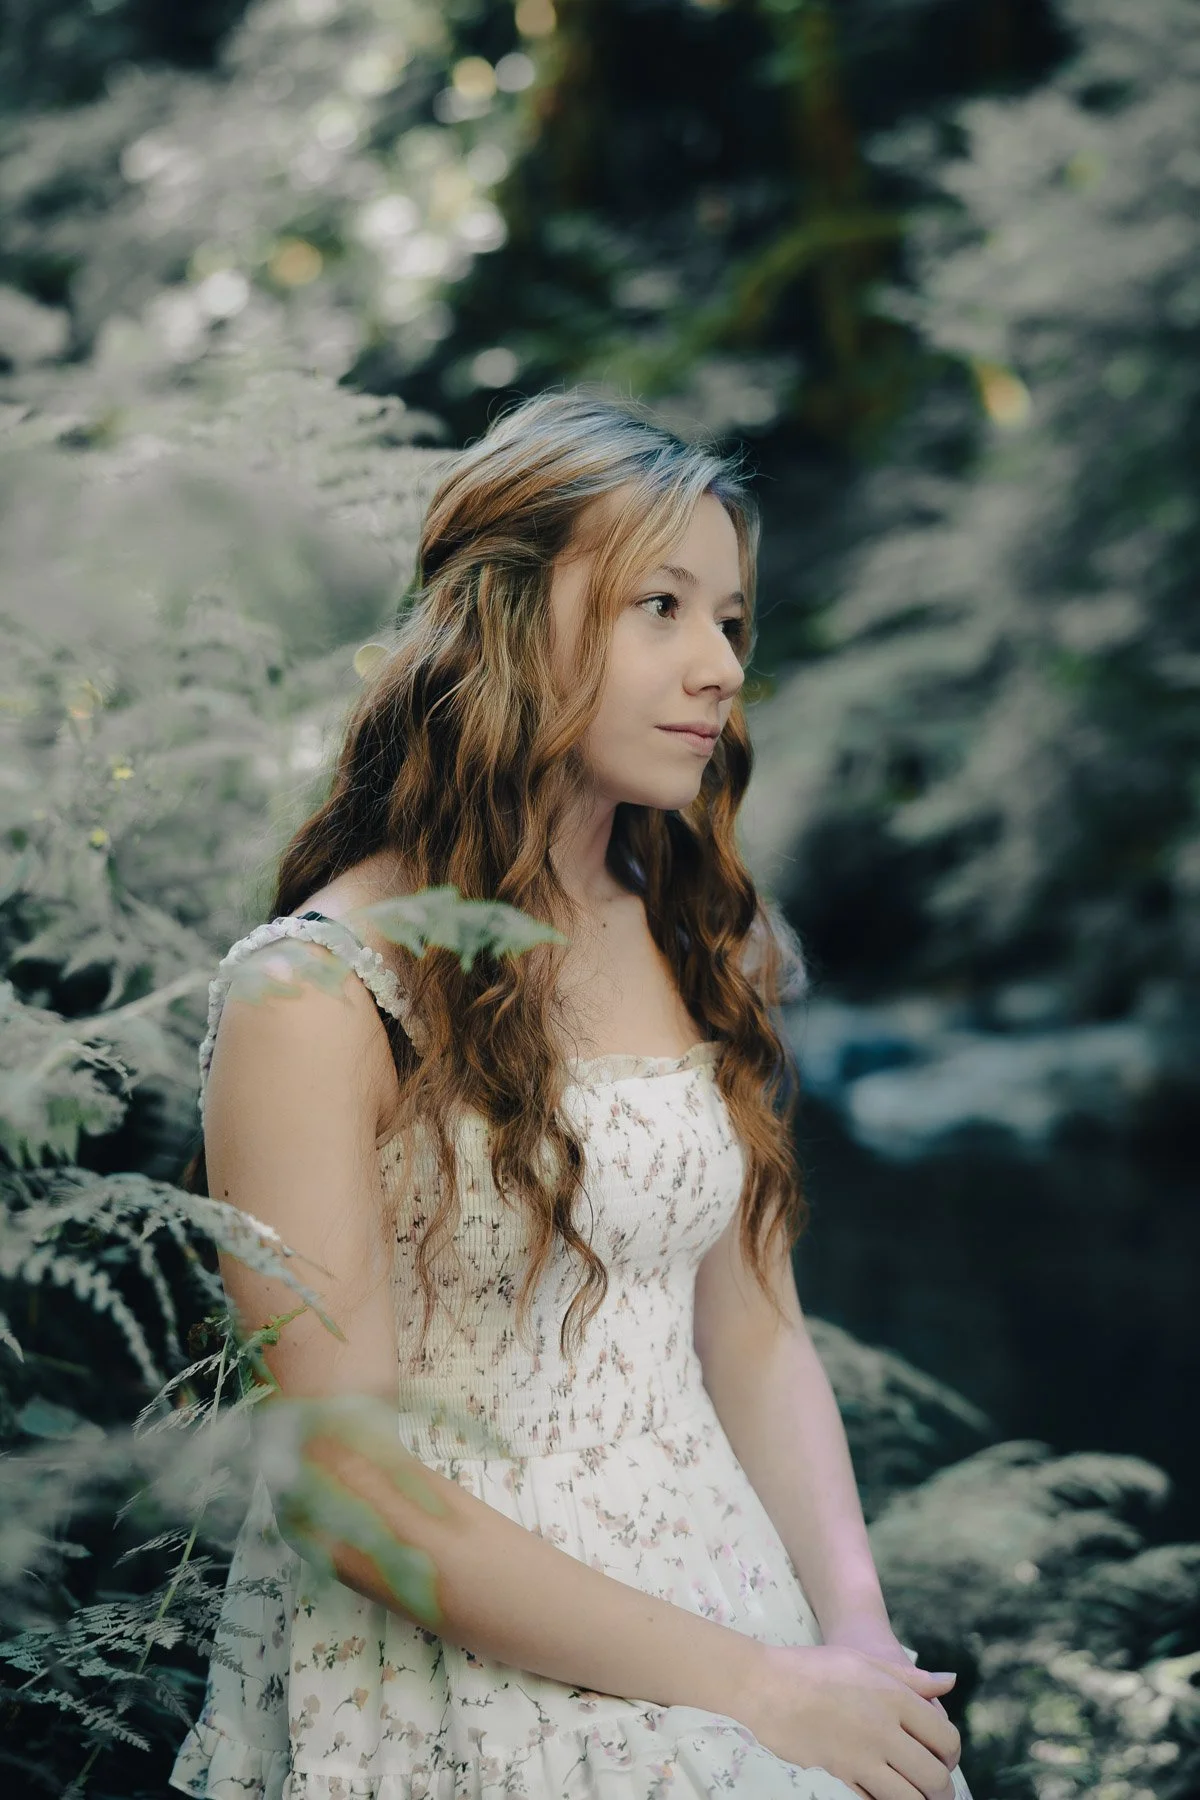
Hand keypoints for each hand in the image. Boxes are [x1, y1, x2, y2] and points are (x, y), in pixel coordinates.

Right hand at [731, 1641, 960, 1799]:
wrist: (767, 1686)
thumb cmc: (816, 1667)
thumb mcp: (866, 1661)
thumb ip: (912, 1678)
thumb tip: (950, 1682)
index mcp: (894, 1697)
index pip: (946, 1738)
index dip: (952, 1753)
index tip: (945, 1756)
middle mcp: (884, 1730)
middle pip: (934, 1776)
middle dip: (943, 1789)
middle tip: (938, 1788)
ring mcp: (862, 1757)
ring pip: (910, 1799)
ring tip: (917, 1796)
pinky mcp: (841, 1775)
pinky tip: (884, 1792)